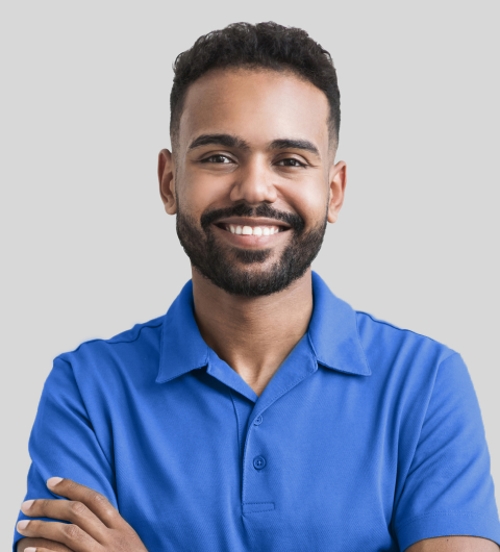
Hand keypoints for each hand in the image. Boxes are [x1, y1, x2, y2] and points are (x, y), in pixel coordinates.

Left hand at [17, 477, 147, 551]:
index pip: (96, 500)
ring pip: (69, 533)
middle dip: (49, 506)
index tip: (52, 482)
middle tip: (27, 505)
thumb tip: (84, 517)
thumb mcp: (129, 543)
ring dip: (42, 527)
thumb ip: (112, 530)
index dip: (72, 487)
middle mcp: (112, 540)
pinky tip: (30, 549)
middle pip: (78, 513)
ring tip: (23, 526)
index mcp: (122, 529)